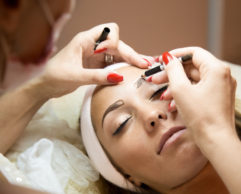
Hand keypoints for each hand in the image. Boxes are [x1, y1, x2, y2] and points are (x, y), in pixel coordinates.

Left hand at [35, 23, 150, 97]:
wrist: (45, 86)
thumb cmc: (54, 76)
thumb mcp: (76, 76)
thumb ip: (97, 76)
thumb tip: (119, 77)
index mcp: (85, 40)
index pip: (109, 31)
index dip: (115, 43)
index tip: (112, 57)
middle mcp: (93, 45)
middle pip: (118, 44)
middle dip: (131, 53)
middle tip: (144, 64)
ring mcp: (96, 55)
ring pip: (118, 53)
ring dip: (130, 60)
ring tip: (144, 68)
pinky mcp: (97, 65)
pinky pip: (114, 63)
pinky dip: (124, 66)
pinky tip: (133, 71)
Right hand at [155, 47, 236, 149]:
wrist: (216, 141)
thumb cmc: (201, 116)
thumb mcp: (181, 89)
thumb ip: (173, 69)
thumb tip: (168, 57)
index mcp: (216, 69)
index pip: (194, 53)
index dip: (175, 55)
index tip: (161, 61)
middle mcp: (222, 75)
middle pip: (193, 67)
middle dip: (172, 74)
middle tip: (155, 79)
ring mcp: (222, 87)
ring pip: (195, 80)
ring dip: (177, 86)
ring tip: (162, 95)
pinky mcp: (219, 98)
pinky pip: (200, 90)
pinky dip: (186, 94)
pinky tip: (173, 104)